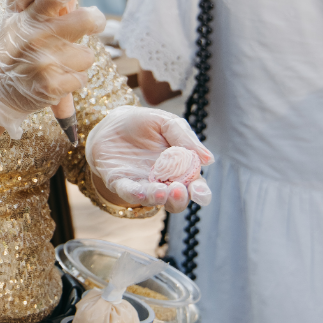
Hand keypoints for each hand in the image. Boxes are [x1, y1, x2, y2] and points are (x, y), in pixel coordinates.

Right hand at [0, 0, 103, 138]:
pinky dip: (74, 80)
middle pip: (86, 20)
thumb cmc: (11, 51)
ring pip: (87, 55)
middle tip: (93, 22)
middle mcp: (37, 38)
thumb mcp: (12, 22)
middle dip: (96, 20)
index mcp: (30, 18)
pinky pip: (82, 78)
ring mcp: (45, 63)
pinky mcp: (52, 86)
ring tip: (59, 62)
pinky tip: (58, 79)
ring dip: (79, 60)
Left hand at [85, 105, 213, 212]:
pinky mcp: (120, 183)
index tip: (200, 193)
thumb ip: (186, 139)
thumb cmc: (145, 123)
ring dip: (157, 197)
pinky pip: (127, 192)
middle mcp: (164, 182)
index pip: (195, 186)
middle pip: (176, 200)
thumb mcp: (168, 124)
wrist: (112, 122)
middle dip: (179, 199)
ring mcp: (142, 184)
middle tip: (178, 189)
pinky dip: (133, 194)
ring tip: (160, 191)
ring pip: (152, 199)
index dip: (200, 193)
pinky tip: (139, 191)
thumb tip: (209, 159)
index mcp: (181, 169)